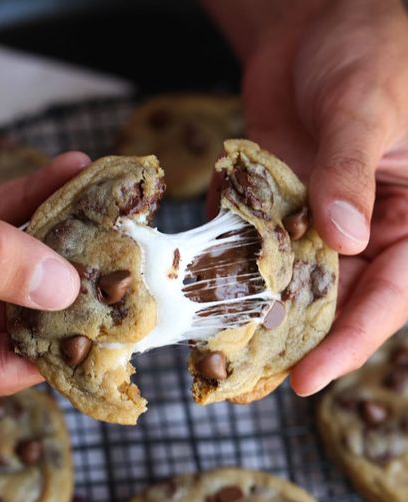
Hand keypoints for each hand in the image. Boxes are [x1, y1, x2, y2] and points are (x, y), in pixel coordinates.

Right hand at [0, 151, 89, 394]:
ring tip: (111, 209)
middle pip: (19, 309)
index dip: (57, 352)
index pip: (2, 368)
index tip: (109, 326)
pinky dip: (29, 195)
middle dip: (72, 282)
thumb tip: (60, 287)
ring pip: (13, 257)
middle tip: (123, 261)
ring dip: (61, 230)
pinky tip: (70, 171)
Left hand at [204, 0, 407, 393]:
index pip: (388, 297)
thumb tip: (342, 235)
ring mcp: (318, 223)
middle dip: (290, 342)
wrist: (314, 25)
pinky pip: (255, 248)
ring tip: (214, 353)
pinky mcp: (277, 209)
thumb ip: (350, 174)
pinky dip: (231, 267)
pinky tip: (199, 290)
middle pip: (332, 303)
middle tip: (244, 380)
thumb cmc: (367, 50)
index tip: (308, 377)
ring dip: (253, 315)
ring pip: (288, 284)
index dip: (350, 342)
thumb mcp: (365, 110)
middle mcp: (367, 232)